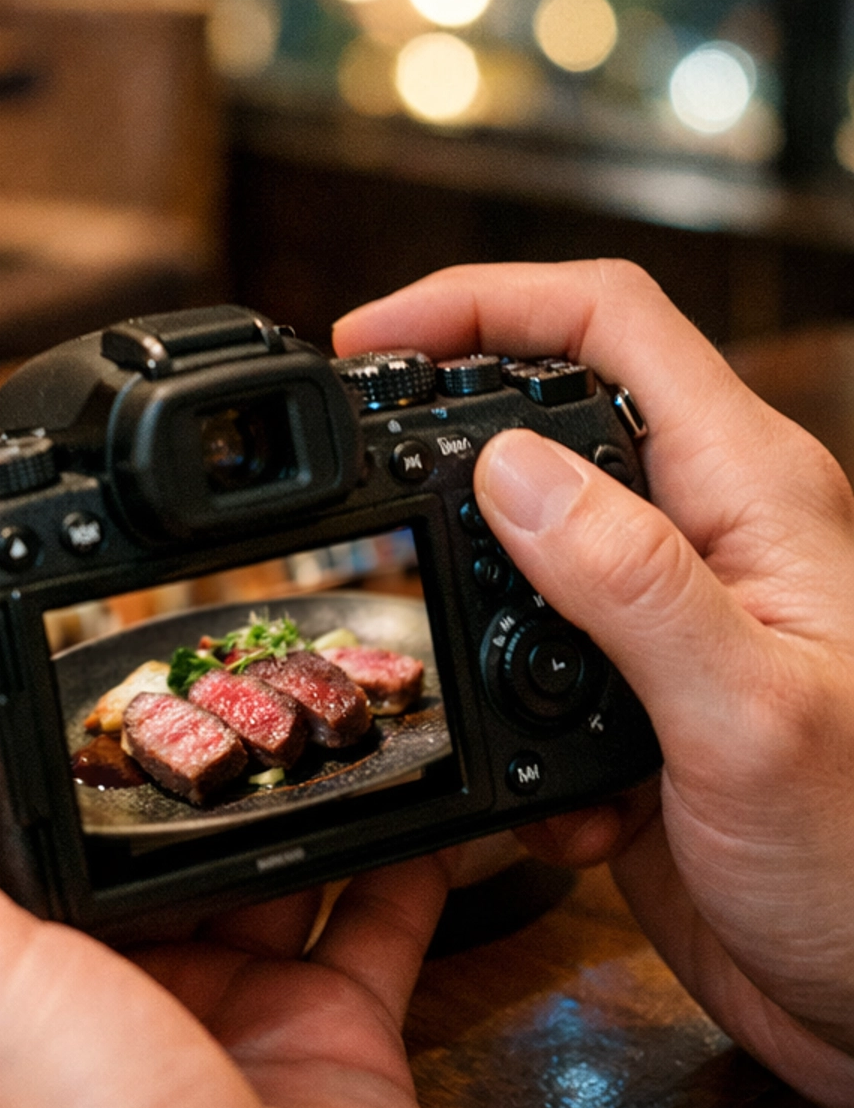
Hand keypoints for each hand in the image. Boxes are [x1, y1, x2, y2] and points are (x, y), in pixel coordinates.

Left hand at [0, 653, 463, 1107]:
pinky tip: (411, 764)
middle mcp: (100, 995)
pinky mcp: (333, 1033)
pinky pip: (371, 911)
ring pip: (256, 860)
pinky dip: (398, 842)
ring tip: (306, 673)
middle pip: (134, 838)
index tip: (46, 634)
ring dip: (280, 780)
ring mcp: (225, 1012)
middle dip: (167, 751)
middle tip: (205, 640)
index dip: (18, 738)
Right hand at [334, 259, 853, 1107]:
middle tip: (354, 471)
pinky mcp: (642, 709)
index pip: (608, 323)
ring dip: (473, 618)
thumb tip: (505, 466)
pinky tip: (553, 806)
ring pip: (526, 554)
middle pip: (553, 413)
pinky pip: (530, 679)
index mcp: (754, 492)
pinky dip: (510, 737)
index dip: (482, 301)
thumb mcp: (746, 714)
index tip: (369, 337)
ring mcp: (675, 623)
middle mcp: (713, 536)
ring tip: (452, 681)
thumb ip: (627, 580)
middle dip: (447, 441)